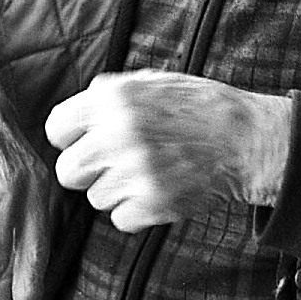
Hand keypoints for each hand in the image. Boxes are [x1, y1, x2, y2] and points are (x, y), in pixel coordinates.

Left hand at [45, 70, 291, 231]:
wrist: (244, 137)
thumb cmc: (197, 106)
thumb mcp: (151, 81)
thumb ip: (109, 93)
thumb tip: (77, 109)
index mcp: (115, 98)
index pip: (56, 128)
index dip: (70, 136)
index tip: (85, 141)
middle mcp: (120, 133)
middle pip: (67, 171)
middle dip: (86, 170)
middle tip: (111, 164)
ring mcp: (136, 170)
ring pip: (95, 198)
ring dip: (116, 190)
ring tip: (147, 172)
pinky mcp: (154, 203)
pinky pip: (119, 219)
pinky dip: (136, 211)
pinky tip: (157, 189)